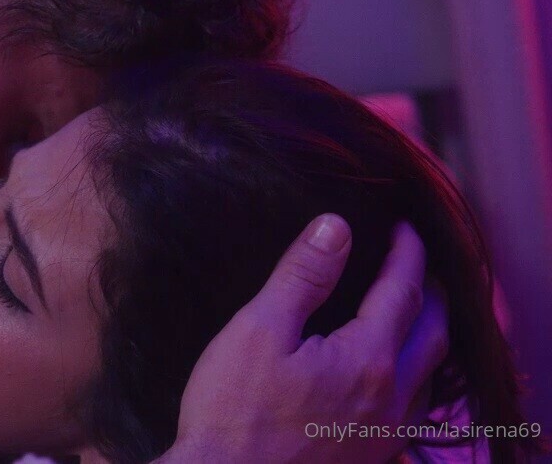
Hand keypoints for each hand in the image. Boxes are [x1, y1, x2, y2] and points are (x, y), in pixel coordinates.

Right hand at [160, 215, 448, 462]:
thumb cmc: (233, 412)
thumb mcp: (258, 331)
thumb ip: (301, 277)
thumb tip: (336, 226)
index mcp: (367, 361)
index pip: (403, 291)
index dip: (406, 253)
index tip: (404, 227)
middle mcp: (391, 400)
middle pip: (434, 332)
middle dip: (430, 291)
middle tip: (415, 263)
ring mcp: (385, 435)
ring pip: (430, 374)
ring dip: (428, 334)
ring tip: (412, 310)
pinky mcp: (370, 457)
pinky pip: (414, 407)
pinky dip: (415, 375)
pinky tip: (391, 373)